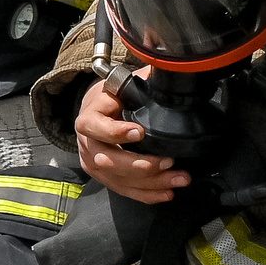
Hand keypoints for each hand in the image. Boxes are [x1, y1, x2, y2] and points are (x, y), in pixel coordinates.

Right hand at [76, 79, 188, 203]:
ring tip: (179, 179)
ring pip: (118, 179)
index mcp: (89, 116)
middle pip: (108, 160)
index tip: (140, 132)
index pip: (94, 126)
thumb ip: (143, 79)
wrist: (97, 110)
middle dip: (141, 165)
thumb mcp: (125, 83)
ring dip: (151, 183)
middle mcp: (87, 142)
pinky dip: (146, 194)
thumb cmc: (115, 96)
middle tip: (169, 162)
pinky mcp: (104, 177)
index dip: (115, 132)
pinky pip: (124, 190)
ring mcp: (93, 162)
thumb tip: (169, 70)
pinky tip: (166, 193)